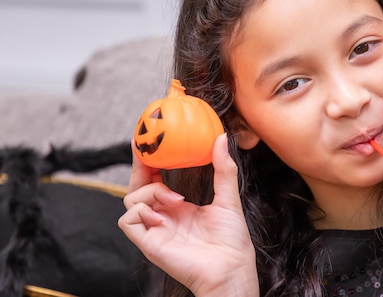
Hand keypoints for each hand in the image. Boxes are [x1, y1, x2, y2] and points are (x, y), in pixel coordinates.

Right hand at [118, 134, 258, 296]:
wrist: (231, 267)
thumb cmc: (231, 240)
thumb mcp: (228, 197)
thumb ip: (223, 169)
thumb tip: (220, 138)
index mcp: (178, 207)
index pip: (155, 179)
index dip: (150, 161)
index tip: (152, 138)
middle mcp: (163, 216)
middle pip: (137, 186)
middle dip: (139, 166)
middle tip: (144, 146)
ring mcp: (154, 229)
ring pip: (130, 198)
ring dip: (151, 191)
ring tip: (176, 199)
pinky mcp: (148, 243)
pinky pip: (127, 219)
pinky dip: (141, 211)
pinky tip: (163, 215)